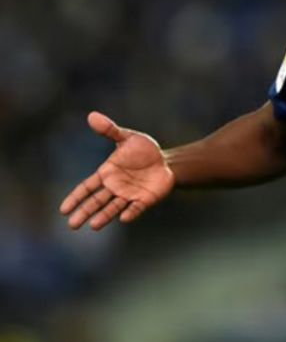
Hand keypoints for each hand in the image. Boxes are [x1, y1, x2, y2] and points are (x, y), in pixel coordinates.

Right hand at [60, 112, 175, 229]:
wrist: (166, 162)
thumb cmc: (144, 151)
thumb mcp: (128, 137)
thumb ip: (110, 130)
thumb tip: (91, 116)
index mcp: (107, 174)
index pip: (86, 187)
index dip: (75, 198)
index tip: (63, 210)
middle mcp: (115, 187)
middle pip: (96, 201)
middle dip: (84, 212)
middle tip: (72, 225)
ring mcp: (130, 195)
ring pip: (114, 208)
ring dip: (104, 216)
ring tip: (94, 226)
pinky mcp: (145, 199)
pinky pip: (136, 208)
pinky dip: (130, 213)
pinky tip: (124, 218)